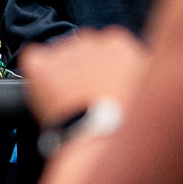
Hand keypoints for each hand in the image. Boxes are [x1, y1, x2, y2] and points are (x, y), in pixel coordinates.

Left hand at [19, 27, 148, 128]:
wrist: (102, 141)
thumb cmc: (129, 121)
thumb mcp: (148, 89)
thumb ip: (141, 70)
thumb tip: (140, 68)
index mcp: (119, 45)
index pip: (106, 48)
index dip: (103, 70)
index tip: (103, 88)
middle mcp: (92, 42)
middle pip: (83, 49)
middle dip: (83, 69)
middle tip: (86, 97)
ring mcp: (65, 53)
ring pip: (59, 55)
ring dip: (62, 74)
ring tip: (68, 102)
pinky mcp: (42, 66)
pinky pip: (34, 59)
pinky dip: (38, 75)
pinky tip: (47, 93)